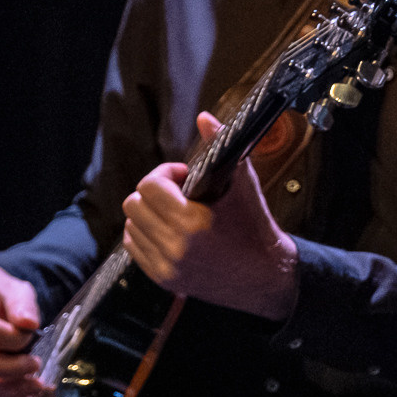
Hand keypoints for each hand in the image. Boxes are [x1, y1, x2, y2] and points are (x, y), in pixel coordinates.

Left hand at [121, 112, 298, 320]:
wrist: (266, 275)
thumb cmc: (255, 226)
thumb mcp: (244, 184)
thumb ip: (222, 147)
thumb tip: (204, 118)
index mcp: (192, 221)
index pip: (149, 186)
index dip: (164, 174)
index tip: (184, 177)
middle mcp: (174, 246)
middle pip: (134, 204)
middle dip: (153, 192)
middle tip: (178, 193)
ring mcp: (166, 266)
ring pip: (130, 225)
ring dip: (147, 213)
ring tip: (173, 212)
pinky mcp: (164, 279)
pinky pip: (133, 247)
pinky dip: (144, 234)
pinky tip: (166, 230)